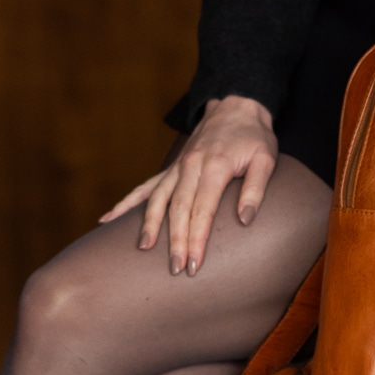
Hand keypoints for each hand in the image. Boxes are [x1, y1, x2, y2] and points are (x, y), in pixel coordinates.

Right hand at [100, 94, 277, 275]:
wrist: (237, 105)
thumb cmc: (254, 136)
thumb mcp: (266, 158)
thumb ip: (256, 188)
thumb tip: (245, 220)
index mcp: (215, 166)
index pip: (203, 210)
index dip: (197, 238)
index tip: (194, 262)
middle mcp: (191, 166)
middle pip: (178, 209)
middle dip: (175, 241)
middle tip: (175, 268)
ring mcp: (178, 167)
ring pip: (157, 199)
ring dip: (149, 225)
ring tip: (143, 248)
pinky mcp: (171, 168)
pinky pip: (145, 187)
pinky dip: (126, 203)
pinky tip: (107, 219)